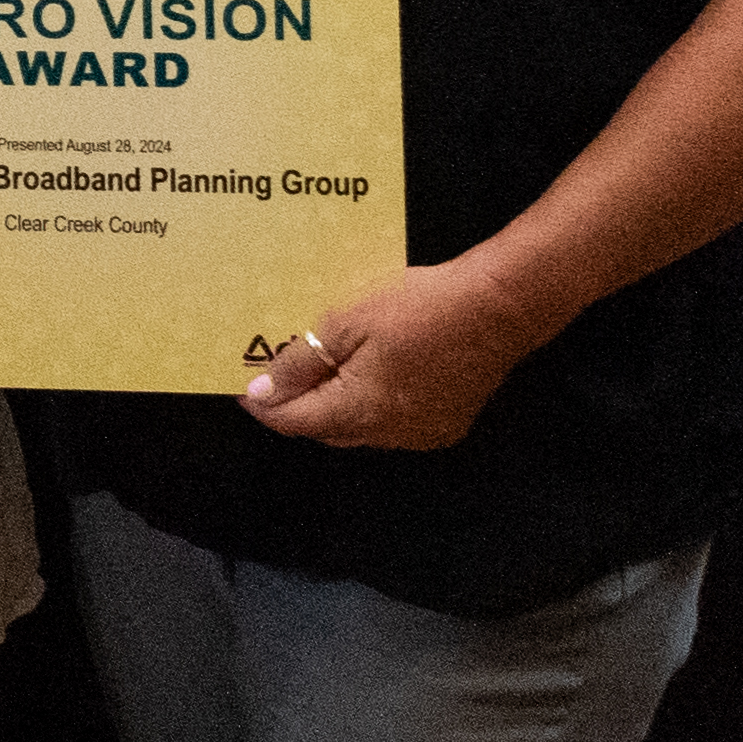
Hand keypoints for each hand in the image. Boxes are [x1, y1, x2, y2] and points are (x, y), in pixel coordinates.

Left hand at [243, 264, 543, 450]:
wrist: (499, 306)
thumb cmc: (417, 307)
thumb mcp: (345, 323)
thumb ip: (300, 363)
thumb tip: (262, 393)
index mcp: (360, 413)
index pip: (295, 423)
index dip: (265, 406)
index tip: (243, 385)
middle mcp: (390, 435)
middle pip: (326, 430)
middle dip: (298, 406)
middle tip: (280, 372)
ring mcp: (422, 434)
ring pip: (360, 429)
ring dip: (335, 406)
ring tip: (321, 368)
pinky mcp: (447, 424)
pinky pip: (393, 424)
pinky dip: (371, 406)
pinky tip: (368, 374)